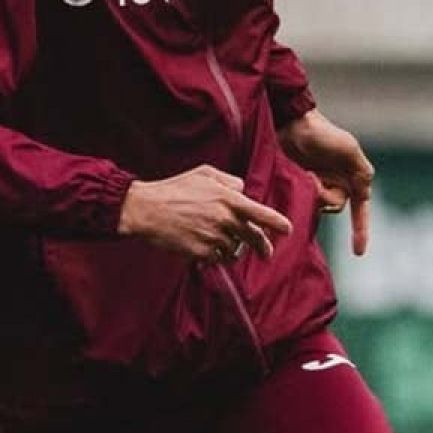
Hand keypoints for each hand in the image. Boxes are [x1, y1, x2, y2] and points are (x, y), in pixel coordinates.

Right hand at [116, 164, 291, 262]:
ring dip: (231, 249)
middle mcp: (225, 219)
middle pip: (254, 238)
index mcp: (229, 199)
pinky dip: (213, 256)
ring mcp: (214, 237)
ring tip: (216, 240)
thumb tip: (243, 190)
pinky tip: (202, 247)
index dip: (277, 223)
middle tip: (267, 252)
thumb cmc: (174, 188)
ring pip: (234, 250)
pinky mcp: (201, 252)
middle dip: (263, 247)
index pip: (261, 213)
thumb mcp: (205, 174)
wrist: (145, 209)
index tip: (287, 230)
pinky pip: (217, 259)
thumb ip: (230, 180)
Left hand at [279, 109, 374, 255]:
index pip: (362, 210)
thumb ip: (362, 172)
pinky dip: (301, 195)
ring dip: (312, 193)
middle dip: (325, 197)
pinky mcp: (301, 185)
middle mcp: (339, 184)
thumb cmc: (322, 133)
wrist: (290, 123)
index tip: (359, 253)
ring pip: (319, 206)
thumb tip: (366, 195)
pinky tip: (298, 178)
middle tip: (312, 177)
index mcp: (354, 178)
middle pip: (337, 207)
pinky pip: (304, 202)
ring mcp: (319, 185)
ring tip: (303, 173)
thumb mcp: (348, 149)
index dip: (361, 231)